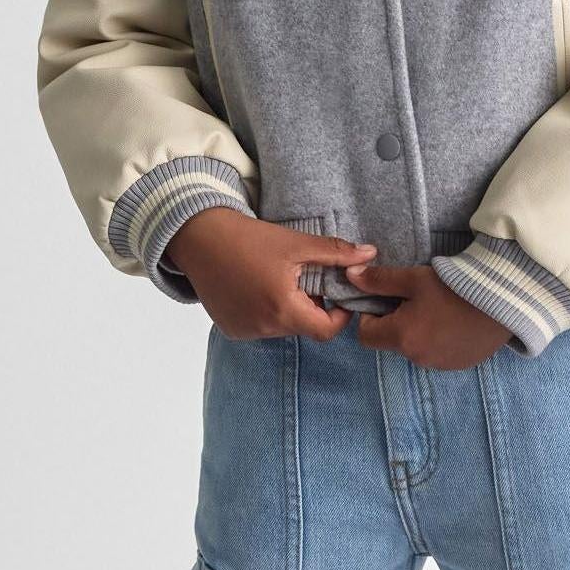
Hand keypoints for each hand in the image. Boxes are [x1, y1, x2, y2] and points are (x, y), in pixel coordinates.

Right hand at [164, 207, 375, 340]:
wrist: (199, 238)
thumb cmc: (248, 238)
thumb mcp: (296, 243)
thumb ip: (335, 253)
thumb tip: (370, 254)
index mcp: (283, 309)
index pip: (326, 330)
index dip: (339, 314)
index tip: (336, 293)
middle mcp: (263, 327)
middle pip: (304, 328)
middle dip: (312, 307)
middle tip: (304, 279)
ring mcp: (244, 330)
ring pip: (282, 328)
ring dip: (288, 309)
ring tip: (276, 280)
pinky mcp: (230, 329)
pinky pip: (260, 327)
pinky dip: (266, 312)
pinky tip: (256, 287)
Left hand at [343, 261, 510, 367]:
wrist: (505, 300)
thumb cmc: (455, 286)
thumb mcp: (414, 279)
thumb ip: (379, 280)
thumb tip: (350, 275)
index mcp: (402, 337)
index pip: (365, 336)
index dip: (370, 316)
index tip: (387, 299)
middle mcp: (417, 358)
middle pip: (391, 342)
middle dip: (396, 322)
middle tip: (416, 299)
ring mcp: (440, 364)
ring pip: (415, 349)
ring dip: (418, 332)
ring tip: (439, 308)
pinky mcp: (460, 364)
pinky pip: (438, 355)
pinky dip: (439, 340)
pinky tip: (455, 321)